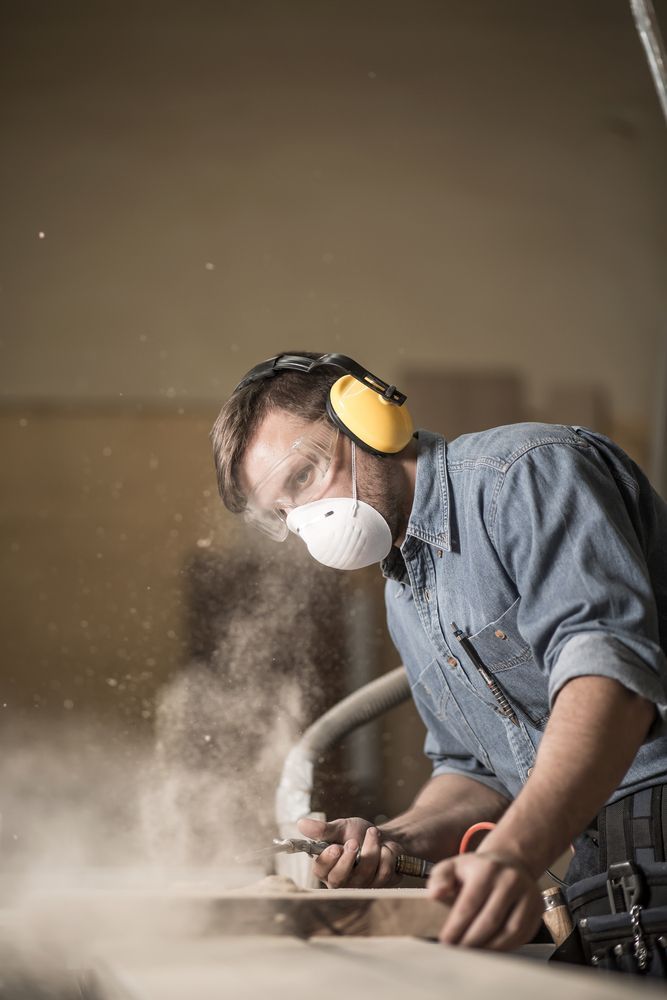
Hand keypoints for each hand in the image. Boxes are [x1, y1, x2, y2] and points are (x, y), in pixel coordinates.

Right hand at [297, 816, 402, 887]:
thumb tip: (301, 824)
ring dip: (372, 847)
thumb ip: (323, 829)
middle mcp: (341, 881)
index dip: (328, 860)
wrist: (384, 837)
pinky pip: (383, 872)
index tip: (336, 847)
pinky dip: (386, 853)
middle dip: (349, 859)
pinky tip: (385, 848)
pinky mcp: (379, 887)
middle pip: (339, 879)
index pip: (320, 871)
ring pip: (365, 873)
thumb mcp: (340, 828)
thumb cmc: (358, 834)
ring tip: (373, 833)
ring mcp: (361, 887)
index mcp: (327, 867)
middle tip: (355, 841)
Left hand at [427, 851, 543, 949]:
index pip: (470, 904)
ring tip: (473, 954)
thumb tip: (435, 895)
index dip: (456, 926)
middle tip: (457, 953)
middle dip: (471, 941)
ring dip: (489, 947)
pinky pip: (522, 936)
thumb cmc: (476, 870)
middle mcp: (511, 880)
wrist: (509, 863)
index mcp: (487, 869)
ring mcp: (528, 895)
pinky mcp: (538, 909)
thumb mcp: (454, 866)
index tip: (445, 942)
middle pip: (490, 920)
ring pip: (509, 931)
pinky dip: (505, 947)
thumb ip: (440, 878)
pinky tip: (490, 950)